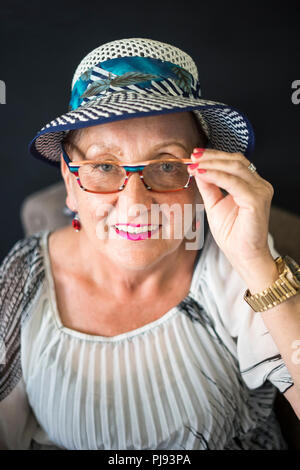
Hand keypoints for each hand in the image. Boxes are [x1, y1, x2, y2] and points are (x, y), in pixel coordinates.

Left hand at [188, 148, 274, 276]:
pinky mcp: (256, 200)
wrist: (243, 256)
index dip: (214, 156)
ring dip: (211, 164)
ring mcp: (260, 191)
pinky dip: (215, 176)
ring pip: (234, 167)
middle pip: (235, 161)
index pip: (234, 162)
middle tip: (191, 156)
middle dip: (211, 156)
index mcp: (252, 185)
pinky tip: (201, 174)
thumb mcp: (214, 205)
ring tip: (193, 165)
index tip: (194, 155)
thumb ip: (208, 187)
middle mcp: (259, 185)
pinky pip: (233, 182)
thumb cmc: (232, 234)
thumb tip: (197, 169)